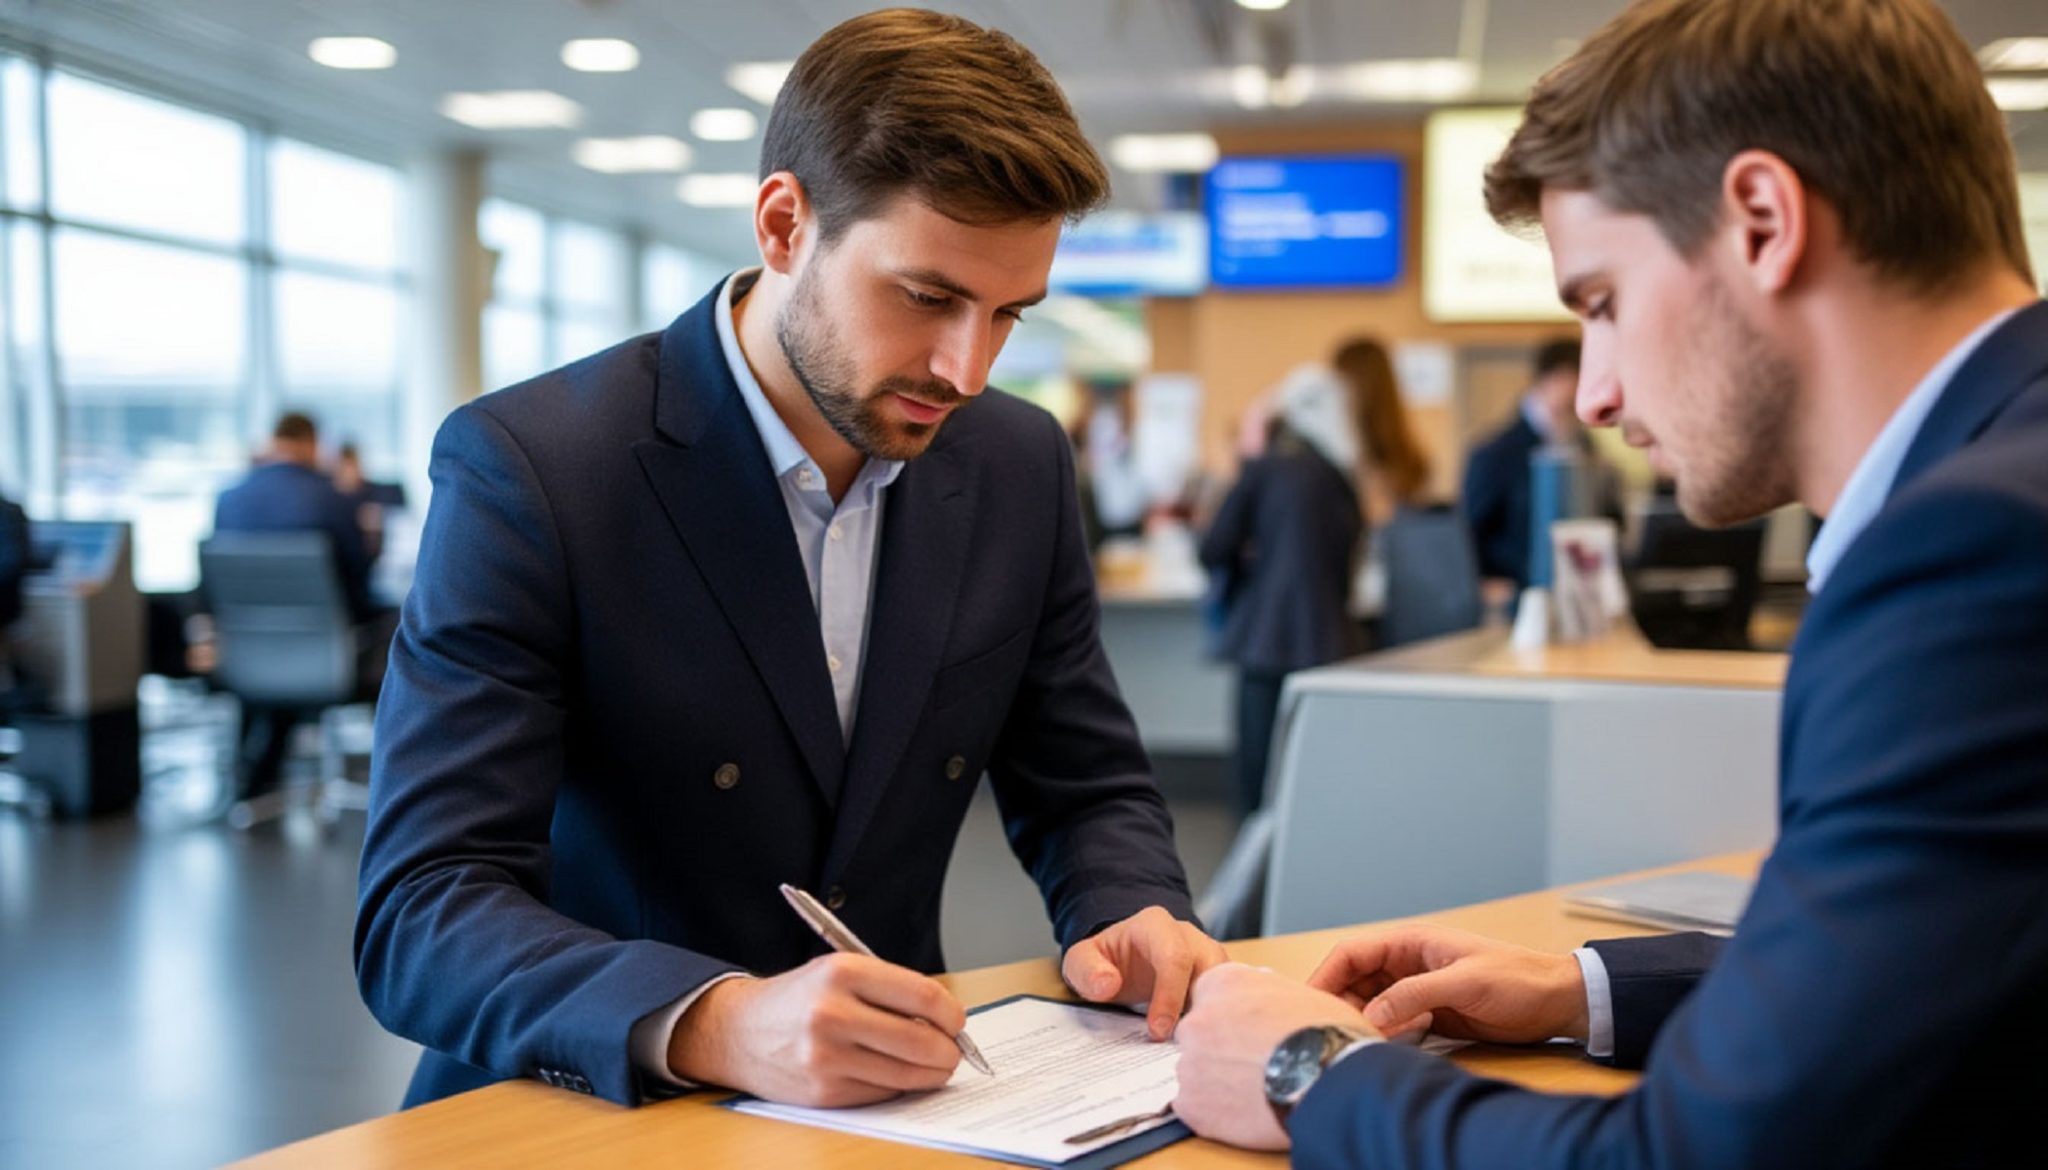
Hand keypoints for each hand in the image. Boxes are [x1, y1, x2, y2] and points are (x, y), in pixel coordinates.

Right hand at [667, 954, 965, 1106]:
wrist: (738, 1031)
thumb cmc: (799, 999)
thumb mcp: (840, 971)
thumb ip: (891, 990)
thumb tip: (947, 1020)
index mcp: (842, 972)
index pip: (924, 997)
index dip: (952, 1014)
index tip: (957, 1021)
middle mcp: (833, 1013)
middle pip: (923, 1041)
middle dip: (950, 1051)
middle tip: (952, 1050)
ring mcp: (827, 1057)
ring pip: (908, 1074)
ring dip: (930, 1073)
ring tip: (930, 1064)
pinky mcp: (824, 1092)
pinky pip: (884, 1092)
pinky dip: (897, 1085)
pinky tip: (890, 1072)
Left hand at [1062, 906, 1227, 1038]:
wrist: (1121, 960)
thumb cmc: (1104, 960)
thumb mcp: (1081, 960)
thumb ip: (1087, 970)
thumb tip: (1108, 984)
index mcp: (1156, 925)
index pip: (1174, 957)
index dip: (1169, 996)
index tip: (1158, 1031)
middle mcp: (1189, 936)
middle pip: (1211, 969)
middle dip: (1200, 1009)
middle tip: (1184, 1044)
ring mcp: (1207, 955)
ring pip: (1227, 985)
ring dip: (1214, 1015)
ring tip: (1196, 1045)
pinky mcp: (1217, 978)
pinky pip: (1228, 998)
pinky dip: (1219, 1019)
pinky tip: (1205, 1042)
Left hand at [1173, 962, 1375, 1151]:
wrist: (1329, 1078)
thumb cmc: (1327, 1035)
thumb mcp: (1299, 993)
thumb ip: (1267, 990)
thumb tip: (1263, 994)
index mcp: (1224, 983)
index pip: (1209, 998)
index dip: (1232, 1020)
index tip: (1247, 1036)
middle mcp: (1198, 1018)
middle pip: (1199, 1036)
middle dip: (1221, 1051)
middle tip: (1254, 1068)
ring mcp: (1190, 1062)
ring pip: (1196, 1074)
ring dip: (1218, 1084)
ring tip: (1257, 1094)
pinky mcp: (1191, 1103)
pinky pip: (1195, 1109)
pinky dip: (1216, 1115)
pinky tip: (1247, 1114)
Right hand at [1306, 925, 1587, 1044]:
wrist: (1556, 1001)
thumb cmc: (1517, 979)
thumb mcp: (1465, 983)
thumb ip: (1416, 995)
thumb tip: (1370, 1013)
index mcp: (1410, 943)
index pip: (1351, 954)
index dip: (1325, 975)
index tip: (1308, 1003)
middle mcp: (1406, 965)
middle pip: (1353, 982)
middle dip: (1342, 1006)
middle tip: (1338, 1033)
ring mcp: (1416, 991)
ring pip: (1370, 1006)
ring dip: (1365, 1023)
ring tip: (1368, 1041)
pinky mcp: (1428, 1016)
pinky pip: (1392, 1024)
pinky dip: (1385, 1035)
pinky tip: (1395, 1046)